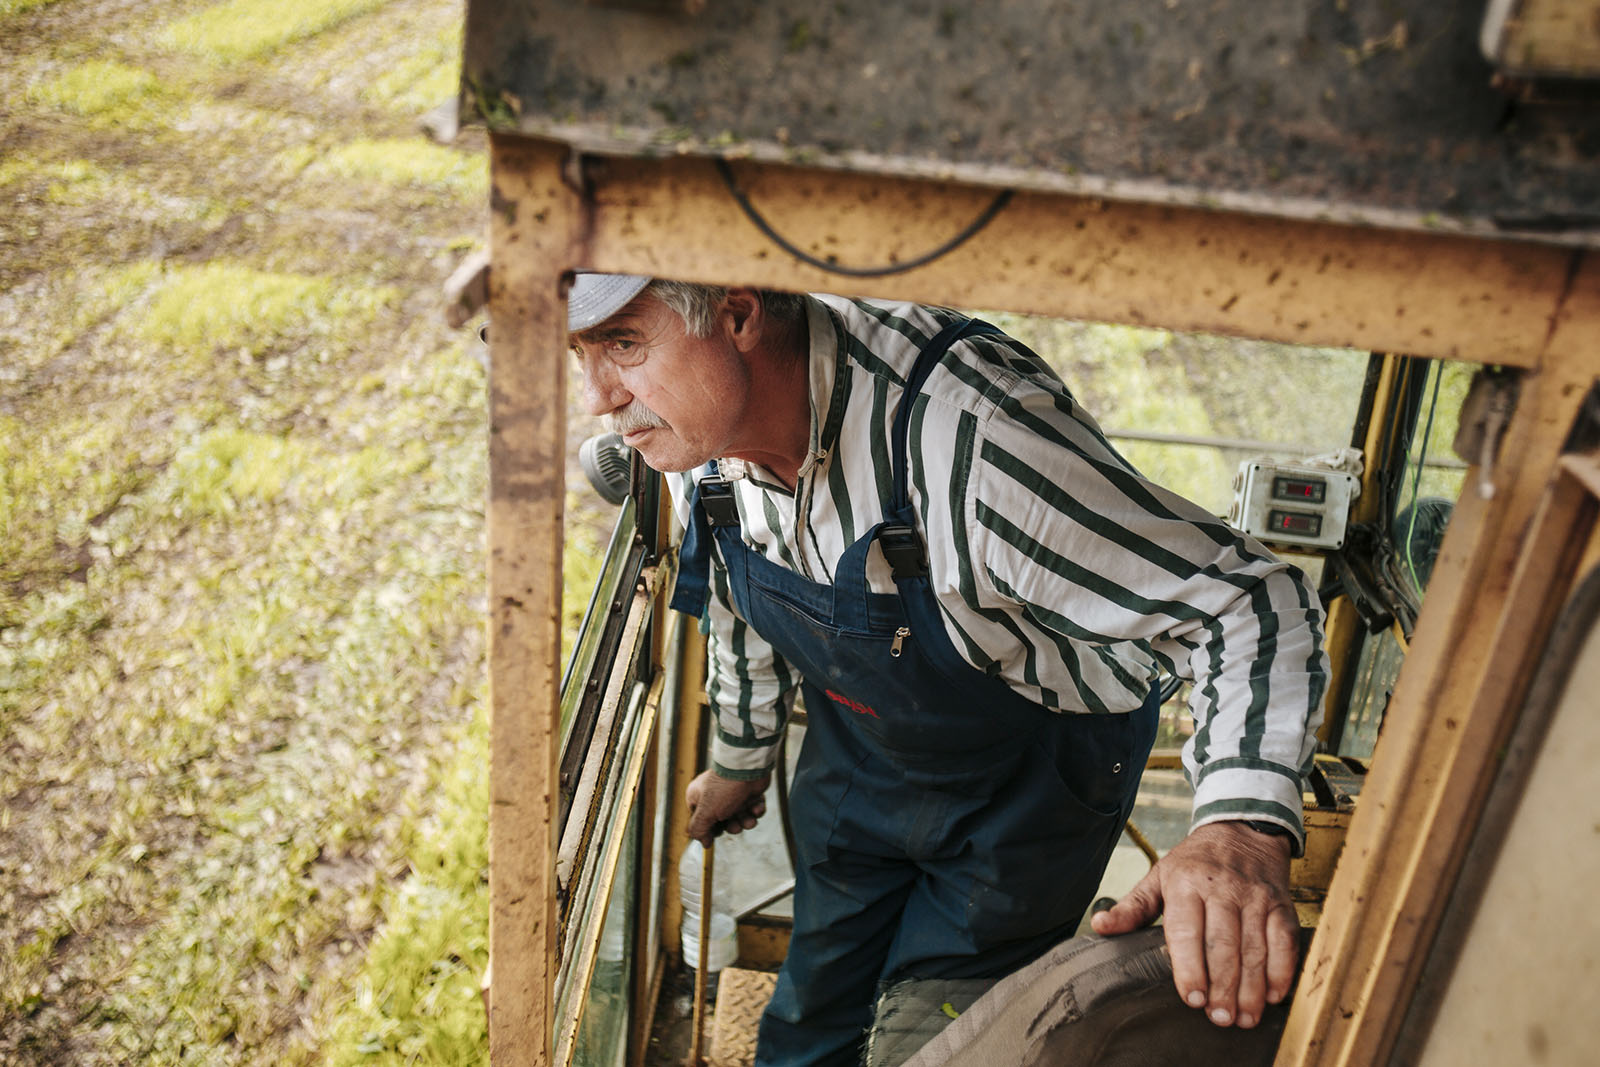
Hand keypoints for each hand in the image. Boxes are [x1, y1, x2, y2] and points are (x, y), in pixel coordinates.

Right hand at [685, 770, 770, 844]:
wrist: (749, 769)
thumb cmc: (724, 789)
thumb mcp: (706, 812)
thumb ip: (699, 829)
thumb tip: (703, 843)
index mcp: (698, 797)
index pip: (700, 821)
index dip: (709, 830)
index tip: (716, 833)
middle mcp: (714, 795)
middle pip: (721, 822)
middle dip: (732, 826)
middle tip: (735, 824)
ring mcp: (732, 794)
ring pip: (739, 817)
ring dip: (745, 821)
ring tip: (749, 819)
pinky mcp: (748, 793)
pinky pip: (752, 809)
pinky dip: (756, 811)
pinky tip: (756, 807)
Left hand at [1090, 821, 1296, 1028]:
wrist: (1242, 829)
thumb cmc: (1195, 862)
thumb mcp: (1159, 876)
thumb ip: (1132, 907)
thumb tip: (1099, 926)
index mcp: (1185, 883)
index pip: (1187, 930)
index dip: (1190, 967)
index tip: (1192, 998)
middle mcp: (1222, 889)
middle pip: (1223, 944)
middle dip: (1222, 986)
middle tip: (1219, 1018)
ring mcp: (1255, 897)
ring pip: (1255, 948)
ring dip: (1251, 987)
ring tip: (1243, 1017)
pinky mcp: (1281, 904)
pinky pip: (1284, 940)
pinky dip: (1282, 970)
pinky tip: (1273, 996)